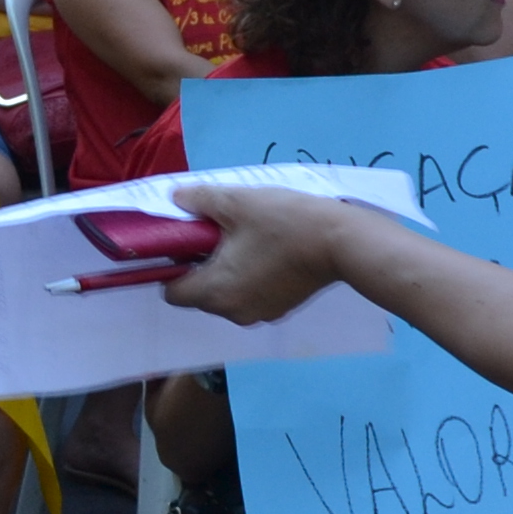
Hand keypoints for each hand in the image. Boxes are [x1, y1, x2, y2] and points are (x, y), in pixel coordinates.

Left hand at [162, 182, 371, 324]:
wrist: (341, 241)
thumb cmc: (283, 222)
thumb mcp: (236, 202)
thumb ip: (199, 201)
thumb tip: (176, 199)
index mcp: (215, 292)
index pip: (172, 292)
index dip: (171, 267)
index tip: (185, 243)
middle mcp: (233, 312)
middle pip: (198, 295)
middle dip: (200, 267)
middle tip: (216, 234)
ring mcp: (259, 314)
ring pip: (225, 296)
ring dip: (225, 272)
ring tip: (243, 239)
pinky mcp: (280, 309)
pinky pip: (249, 295)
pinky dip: (248, 278)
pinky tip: (265, 251)